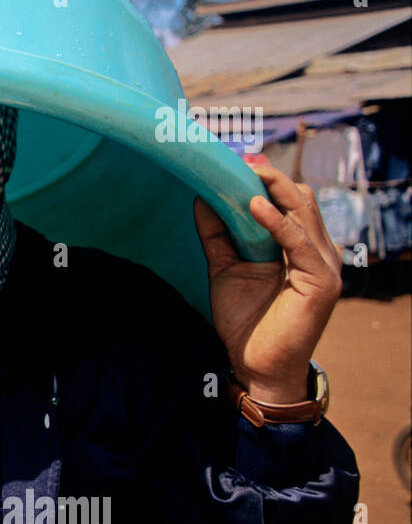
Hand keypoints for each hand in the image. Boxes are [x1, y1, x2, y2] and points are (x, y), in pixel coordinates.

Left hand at [193, 165, 342, 403]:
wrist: (255, 365)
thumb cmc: (245, 320)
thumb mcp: (224, 268)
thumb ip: (216, 235)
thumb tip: (200, 197)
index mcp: (298, 244)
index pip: (289, 198)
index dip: (265, 176)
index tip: (235, 158)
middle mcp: (316, 249)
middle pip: (300, 197)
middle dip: (269, 175)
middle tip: (237, 159)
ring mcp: (324, 264)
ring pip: (304, 211)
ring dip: (273, 188)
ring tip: (245, 172)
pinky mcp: (323, 281)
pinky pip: (300, 241)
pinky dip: (277, 221)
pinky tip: (254, 205)